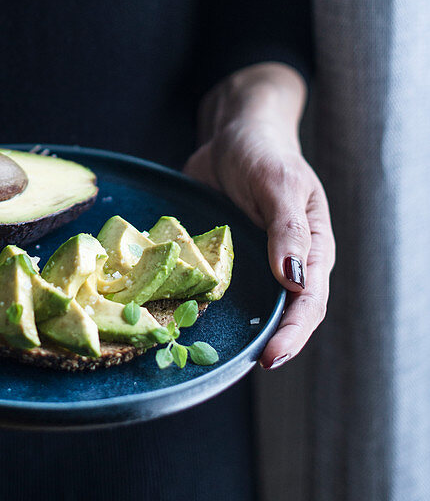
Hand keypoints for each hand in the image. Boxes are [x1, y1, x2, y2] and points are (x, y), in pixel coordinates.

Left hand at [184, 64, 333, 368]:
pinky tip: (187, 320)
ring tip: (217, 357)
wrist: (235, 133)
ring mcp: (256, 263)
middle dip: (271, 343)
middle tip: (245, 366)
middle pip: (285, 314)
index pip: (310, 301)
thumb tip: (296, 280)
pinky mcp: (226, 258)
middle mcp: (287, 262)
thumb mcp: (278, 184)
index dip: (293, 332)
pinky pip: (220, 288)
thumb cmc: (264, 153)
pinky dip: (209, 306)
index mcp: (313, 247)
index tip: (270, 356)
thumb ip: (287, 229)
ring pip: (253, 307)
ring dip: (240, 331)